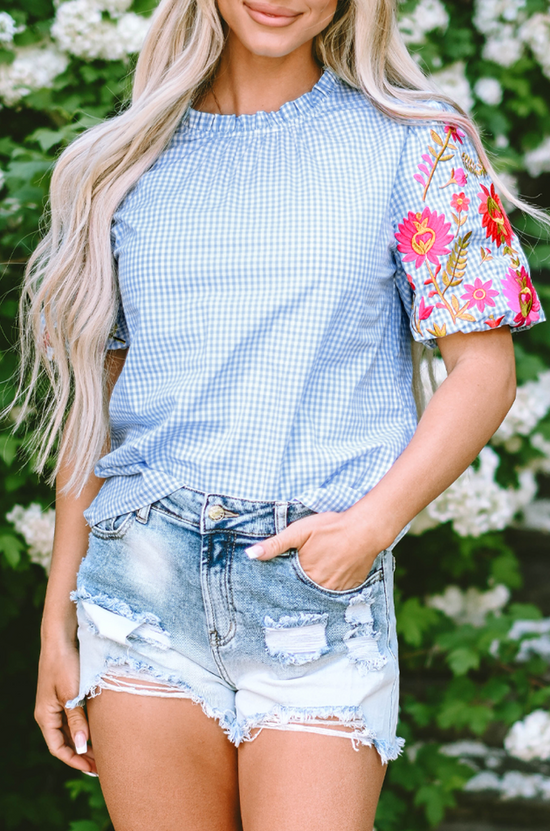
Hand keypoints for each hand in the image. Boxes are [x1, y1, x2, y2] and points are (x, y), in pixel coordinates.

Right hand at [35, 639, 97, 774]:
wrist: (61, 638)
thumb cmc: (65, 665)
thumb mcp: (72, 694)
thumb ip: (77, 720)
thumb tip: (83, 747)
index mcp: (45, 716)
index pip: (58, 748)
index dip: (74, 760)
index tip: (92, 769)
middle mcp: (48, 713)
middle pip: (65, 742)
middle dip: (82, 755)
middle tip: (102, 766)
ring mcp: (56, 705)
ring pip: (70, 732)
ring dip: (85, 743)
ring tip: (103, 753)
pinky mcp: (65, 696)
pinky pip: (73, 719)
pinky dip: (85, 729)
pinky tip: (99, 732)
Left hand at [244, 510, 384, 591]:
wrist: (365, 528)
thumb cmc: (331, 527)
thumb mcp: (299, 531)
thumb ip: (275, 544)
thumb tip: (250, 555)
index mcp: (305, 575)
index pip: (287, 587)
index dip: (281, 585)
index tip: (272, 589)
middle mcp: (320, 587)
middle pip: (303, 592)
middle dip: (296, 589)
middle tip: (293, 584)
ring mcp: (337, 589)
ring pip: (319, 594)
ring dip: (313, 590)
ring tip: (310, 583)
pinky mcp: (350, 587)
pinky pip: (336, 594)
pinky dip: (330, 588)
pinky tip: (329, 577)